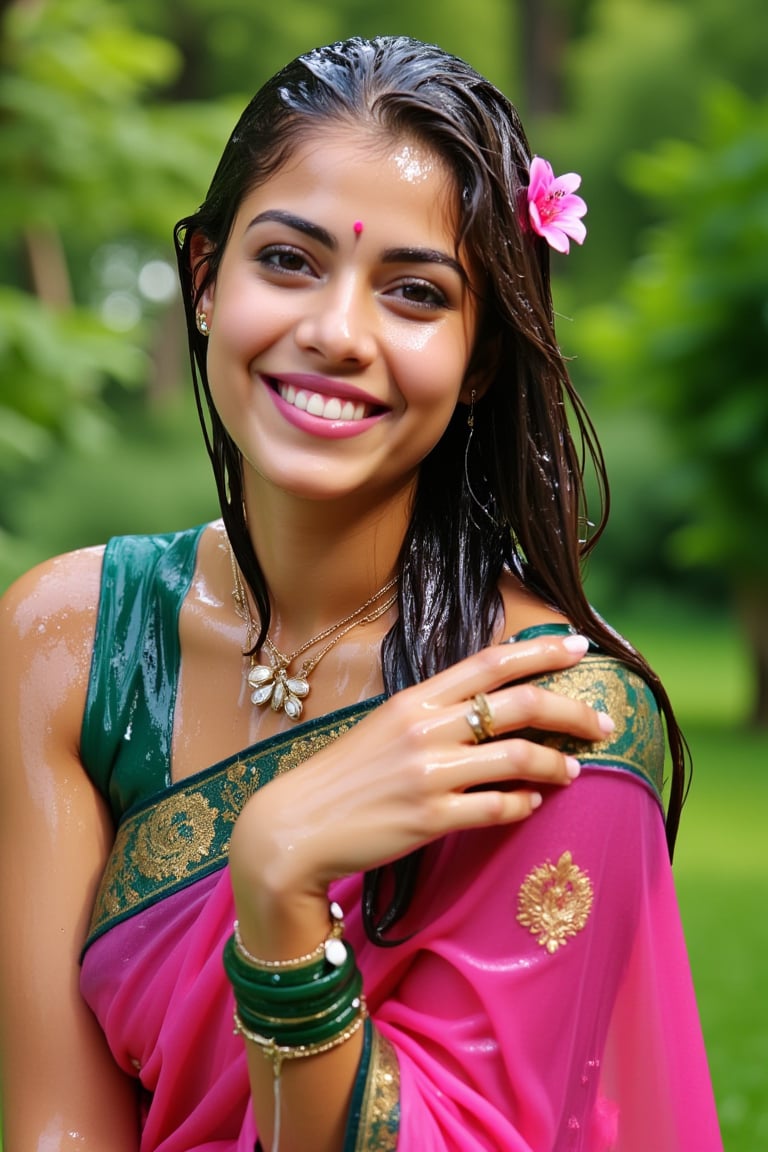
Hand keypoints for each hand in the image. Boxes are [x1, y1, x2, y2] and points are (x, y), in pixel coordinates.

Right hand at [229, 632, 611, 917]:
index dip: (540, 652)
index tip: (579, 646)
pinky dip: (525, 804)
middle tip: (603, 720)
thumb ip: (434, 714)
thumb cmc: (343, 777)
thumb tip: (488, 707)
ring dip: (557, 763)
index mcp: (415, 699)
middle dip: (571, 709)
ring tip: (573, 769)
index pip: (490, 663)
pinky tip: (533, 803)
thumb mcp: (385, 728)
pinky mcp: (431, 818)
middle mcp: (426, 729)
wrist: (294, 827)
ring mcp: (429, 774)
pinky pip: (499, 808)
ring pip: (518, 757)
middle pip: (518, 705)